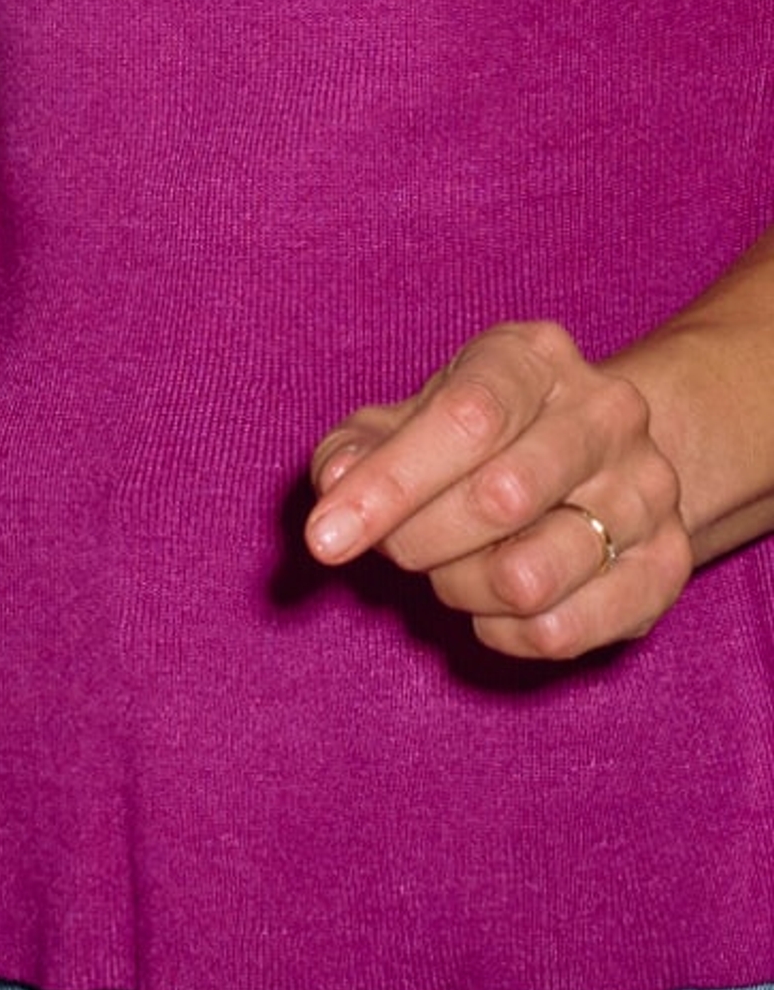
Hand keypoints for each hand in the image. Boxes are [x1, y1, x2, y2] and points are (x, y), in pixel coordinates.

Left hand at [304, 319, 693, 663]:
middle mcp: (605, 415)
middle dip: (417, 541)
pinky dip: (501, 630)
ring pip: (528, 578)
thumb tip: (338, 482)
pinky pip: (560, 631)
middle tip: (396, 548)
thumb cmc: (473, 440)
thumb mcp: (406, 421)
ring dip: (460, 588)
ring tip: (454, 567)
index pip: (464, 419)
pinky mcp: (667, 567)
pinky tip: (493, 603)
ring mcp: (648, 491)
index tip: (323, 541)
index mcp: (532, 357)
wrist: (596, 463)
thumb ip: (355, 449)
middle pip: (499, 498)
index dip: (388, 485)